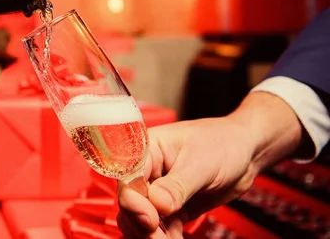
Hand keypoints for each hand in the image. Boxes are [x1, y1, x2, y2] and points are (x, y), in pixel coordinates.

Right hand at [117, 92, 304, 238]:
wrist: (245, 151)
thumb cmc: (223, 143)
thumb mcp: (201, 163)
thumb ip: (177, 185)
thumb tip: (158, 205)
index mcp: (147, 150)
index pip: (128, 177)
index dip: (133, 200)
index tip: (149, 219)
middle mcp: (148, 170)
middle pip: (131, 202)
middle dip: (142, 223)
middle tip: (160, 237)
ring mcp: (159, 190)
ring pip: (141, 217)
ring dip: (151, 234)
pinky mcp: (172, 207)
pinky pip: (161, 226)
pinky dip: (166, 237)